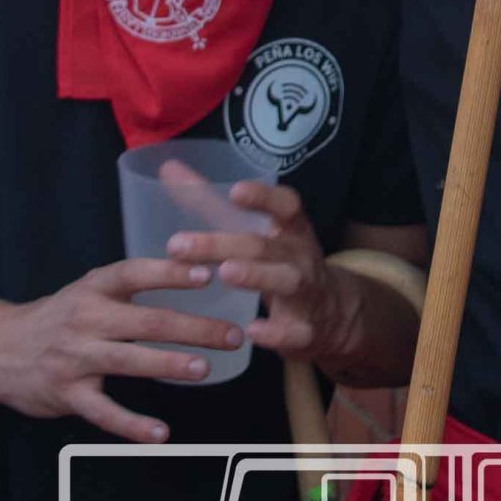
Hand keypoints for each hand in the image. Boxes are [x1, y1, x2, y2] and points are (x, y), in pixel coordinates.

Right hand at [0, 259, 249, 442]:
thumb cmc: (57, 318)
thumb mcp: (88, 291)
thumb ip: (131, 287)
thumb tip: (192, 271)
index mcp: (94, 289)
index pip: (135, 274)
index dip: (170, 272)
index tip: (206, 273)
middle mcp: (85, 319)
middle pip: (145, 321)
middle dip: (193, 328)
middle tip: (231, 335)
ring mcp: (75, 357)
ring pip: (129, 361)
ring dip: (169, 365)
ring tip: (202, 369)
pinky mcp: (67, 394)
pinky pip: (104, 412)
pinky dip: (132, 425)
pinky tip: (159, 433)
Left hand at [166, 181, 364, 372]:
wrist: (333, 314)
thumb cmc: (280, 263)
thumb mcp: (254, 232)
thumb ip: (210, 203)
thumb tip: (167, 168)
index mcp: (290, 229)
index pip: (286, 205)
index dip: (263, 197)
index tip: (235, 191)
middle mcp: (300, 256)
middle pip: (266, 245)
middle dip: (223, 244)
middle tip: (178, 245)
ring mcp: (307, 292)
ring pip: (287, 280)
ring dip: (257, 276)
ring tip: (225, 272)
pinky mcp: (305, 330)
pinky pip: (295, 331)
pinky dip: (275, 332)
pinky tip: (250, 331)